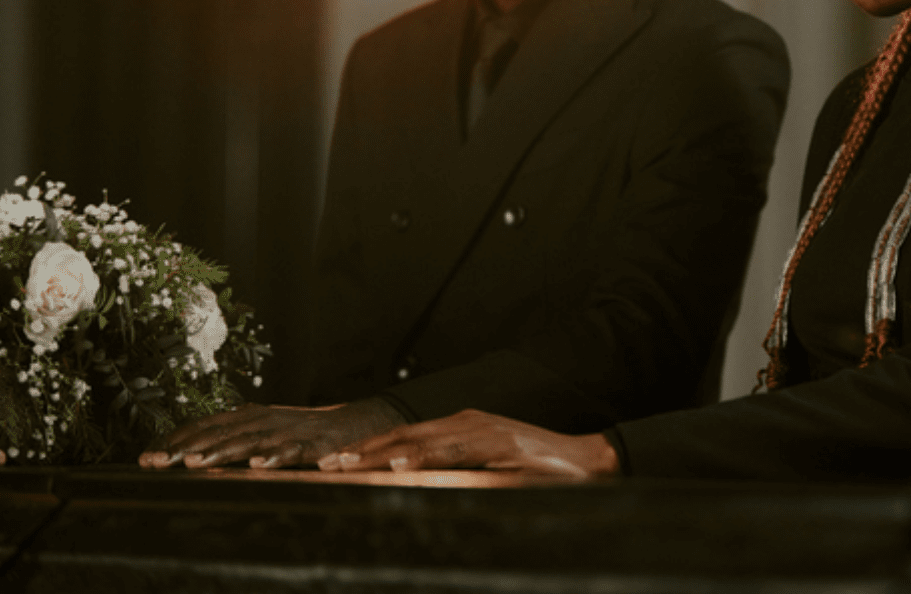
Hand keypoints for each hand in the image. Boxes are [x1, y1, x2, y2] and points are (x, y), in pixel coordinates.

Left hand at [137, 397, 406, 469]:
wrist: (355, 423)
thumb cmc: (303, 432)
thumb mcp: (264, 431)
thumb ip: (233, 438)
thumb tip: (188, 450)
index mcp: (250, 416)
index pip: (206, 425)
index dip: (176, 439)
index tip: (145, 456)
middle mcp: (264, 419)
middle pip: (220, 432)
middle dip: (185, 447)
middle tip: (156, 461)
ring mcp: (288, 431)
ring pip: (249, 441)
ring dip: (220, 451)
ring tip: (193, 463)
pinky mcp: (313, 444)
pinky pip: (292, 451)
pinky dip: (275, 457)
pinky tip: (259, 466)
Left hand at [318, 409, 620, 480]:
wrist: (586, 463)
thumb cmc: (538, 471)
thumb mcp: (489, 472)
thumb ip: (457, 474)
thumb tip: (417, 488)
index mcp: (460, 428)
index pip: (404, 438)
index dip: (368, 449)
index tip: (334, 462)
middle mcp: (465, 422)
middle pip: (403, 436)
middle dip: (361, 450)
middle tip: (324, 465)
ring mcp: (480, 430)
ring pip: (420, 440)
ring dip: (379, 453)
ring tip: (347, 464)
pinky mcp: (496, 442)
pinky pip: (453, 451)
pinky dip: (423, 458)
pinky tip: (400, 466)